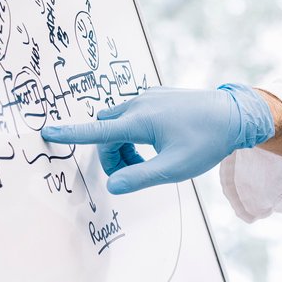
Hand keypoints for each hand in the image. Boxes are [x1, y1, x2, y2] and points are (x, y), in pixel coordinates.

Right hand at [40, 84, 274, 194]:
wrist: (234, 113)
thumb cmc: (206, 142)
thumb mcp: (175, 168)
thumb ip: (140, 178)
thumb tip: (112, 185)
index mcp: (140, 121)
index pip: (96, 131)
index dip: (70, 133)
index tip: (46, 131)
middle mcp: (138, 103)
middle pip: (106, 132)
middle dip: (113, 154)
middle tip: (140, 171)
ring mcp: (148, 97)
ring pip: (119, 124)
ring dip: (126, 145)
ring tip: (154, 159)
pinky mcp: (157, 96)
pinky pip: (134, 115)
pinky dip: (137, 133)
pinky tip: (162, 141)